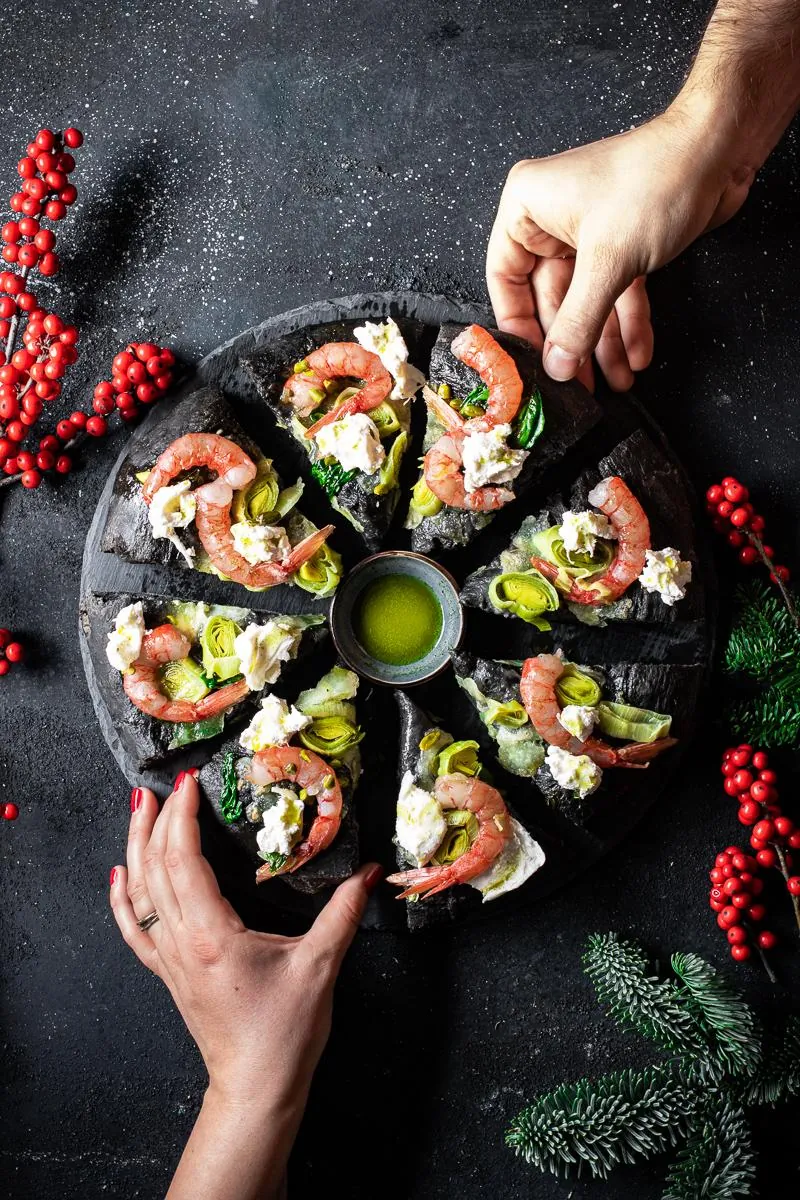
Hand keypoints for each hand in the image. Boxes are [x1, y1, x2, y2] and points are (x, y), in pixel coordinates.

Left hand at [110, 771, 380, 1198]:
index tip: (189, 783)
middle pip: (155, 868)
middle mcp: (181, 942)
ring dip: (136, 846)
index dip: (183, 817)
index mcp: (212, 934)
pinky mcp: (169, 973)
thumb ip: (342, 914)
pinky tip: (118, 875)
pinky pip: (134, 929)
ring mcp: (169, 959)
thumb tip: (370, 872)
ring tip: (137, 809)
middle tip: (165, 784)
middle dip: (158, 820)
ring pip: (140, 892)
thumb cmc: (285, 1033)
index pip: (184, 860)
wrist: (255, 1087)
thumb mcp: (320, 967)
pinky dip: (122, 898)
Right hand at [486, 103, 754, 390]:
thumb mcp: (607, 261)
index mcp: (528, 207)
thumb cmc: (656, 178)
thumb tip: (557, 365)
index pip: (504, 278)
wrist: (719, 152)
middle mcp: (552, 219)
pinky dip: (627, 323)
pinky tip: (636, 354)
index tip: (531, 361)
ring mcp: (588, 233)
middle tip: (578, 384)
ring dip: (603, 342)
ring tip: (614, 379)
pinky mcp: (621, 244)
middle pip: (549, 298)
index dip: (517, 324)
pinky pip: (616, 293)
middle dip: (571, 342)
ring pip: (587, 300)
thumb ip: (578, 320)